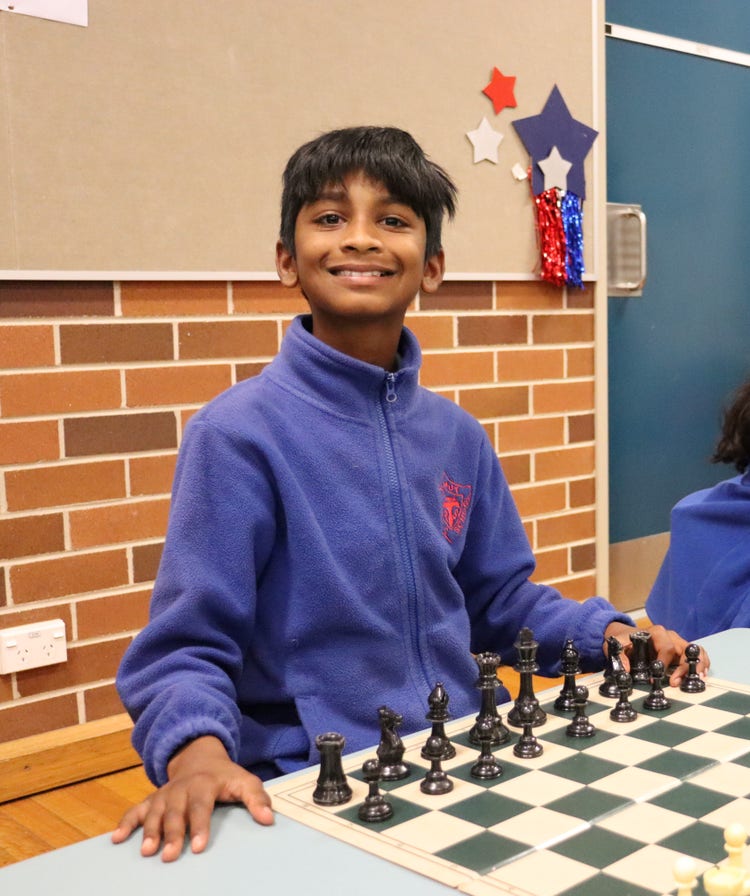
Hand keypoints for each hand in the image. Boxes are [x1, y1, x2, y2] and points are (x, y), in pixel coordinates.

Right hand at [111, 735, 273, 861]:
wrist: (200, 756)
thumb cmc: (225, 776)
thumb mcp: (244, 781)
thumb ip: (257, 798)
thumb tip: (268, 819)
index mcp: (204, 784)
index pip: (202, 806)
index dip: (201, 826)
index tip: (200, 847)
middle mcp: (181, 789)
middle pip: (175, 813)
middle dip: (172, 834)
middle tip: (169, 856)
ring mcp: (165, 794)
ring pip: (154, 812)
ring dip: (149, 831)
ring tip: (146, 852)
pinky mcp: (153, 799)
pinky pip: (137, 809)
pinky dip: (126, 823)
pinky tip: (117, 839)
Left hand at [604, 621, 709, 687]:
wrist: (626, 636)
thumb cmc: (624, 641)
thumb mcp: (617, 646)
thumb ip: (620, 656)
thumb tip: (627, 670)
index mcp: (656, 633)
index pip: (667, 647)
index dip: (664, 663)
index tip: (658, 676)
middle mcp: (670, 636)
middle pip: (684, 650)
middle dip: (683, 668)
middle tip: (676, 683)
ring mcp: (678, 643)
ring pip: (695, 651)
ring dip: (698, 665)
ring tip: (699, 679)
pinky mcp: (682, 651)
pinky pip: (697, 654)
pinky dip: (702, 663)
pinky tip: (702, 676)